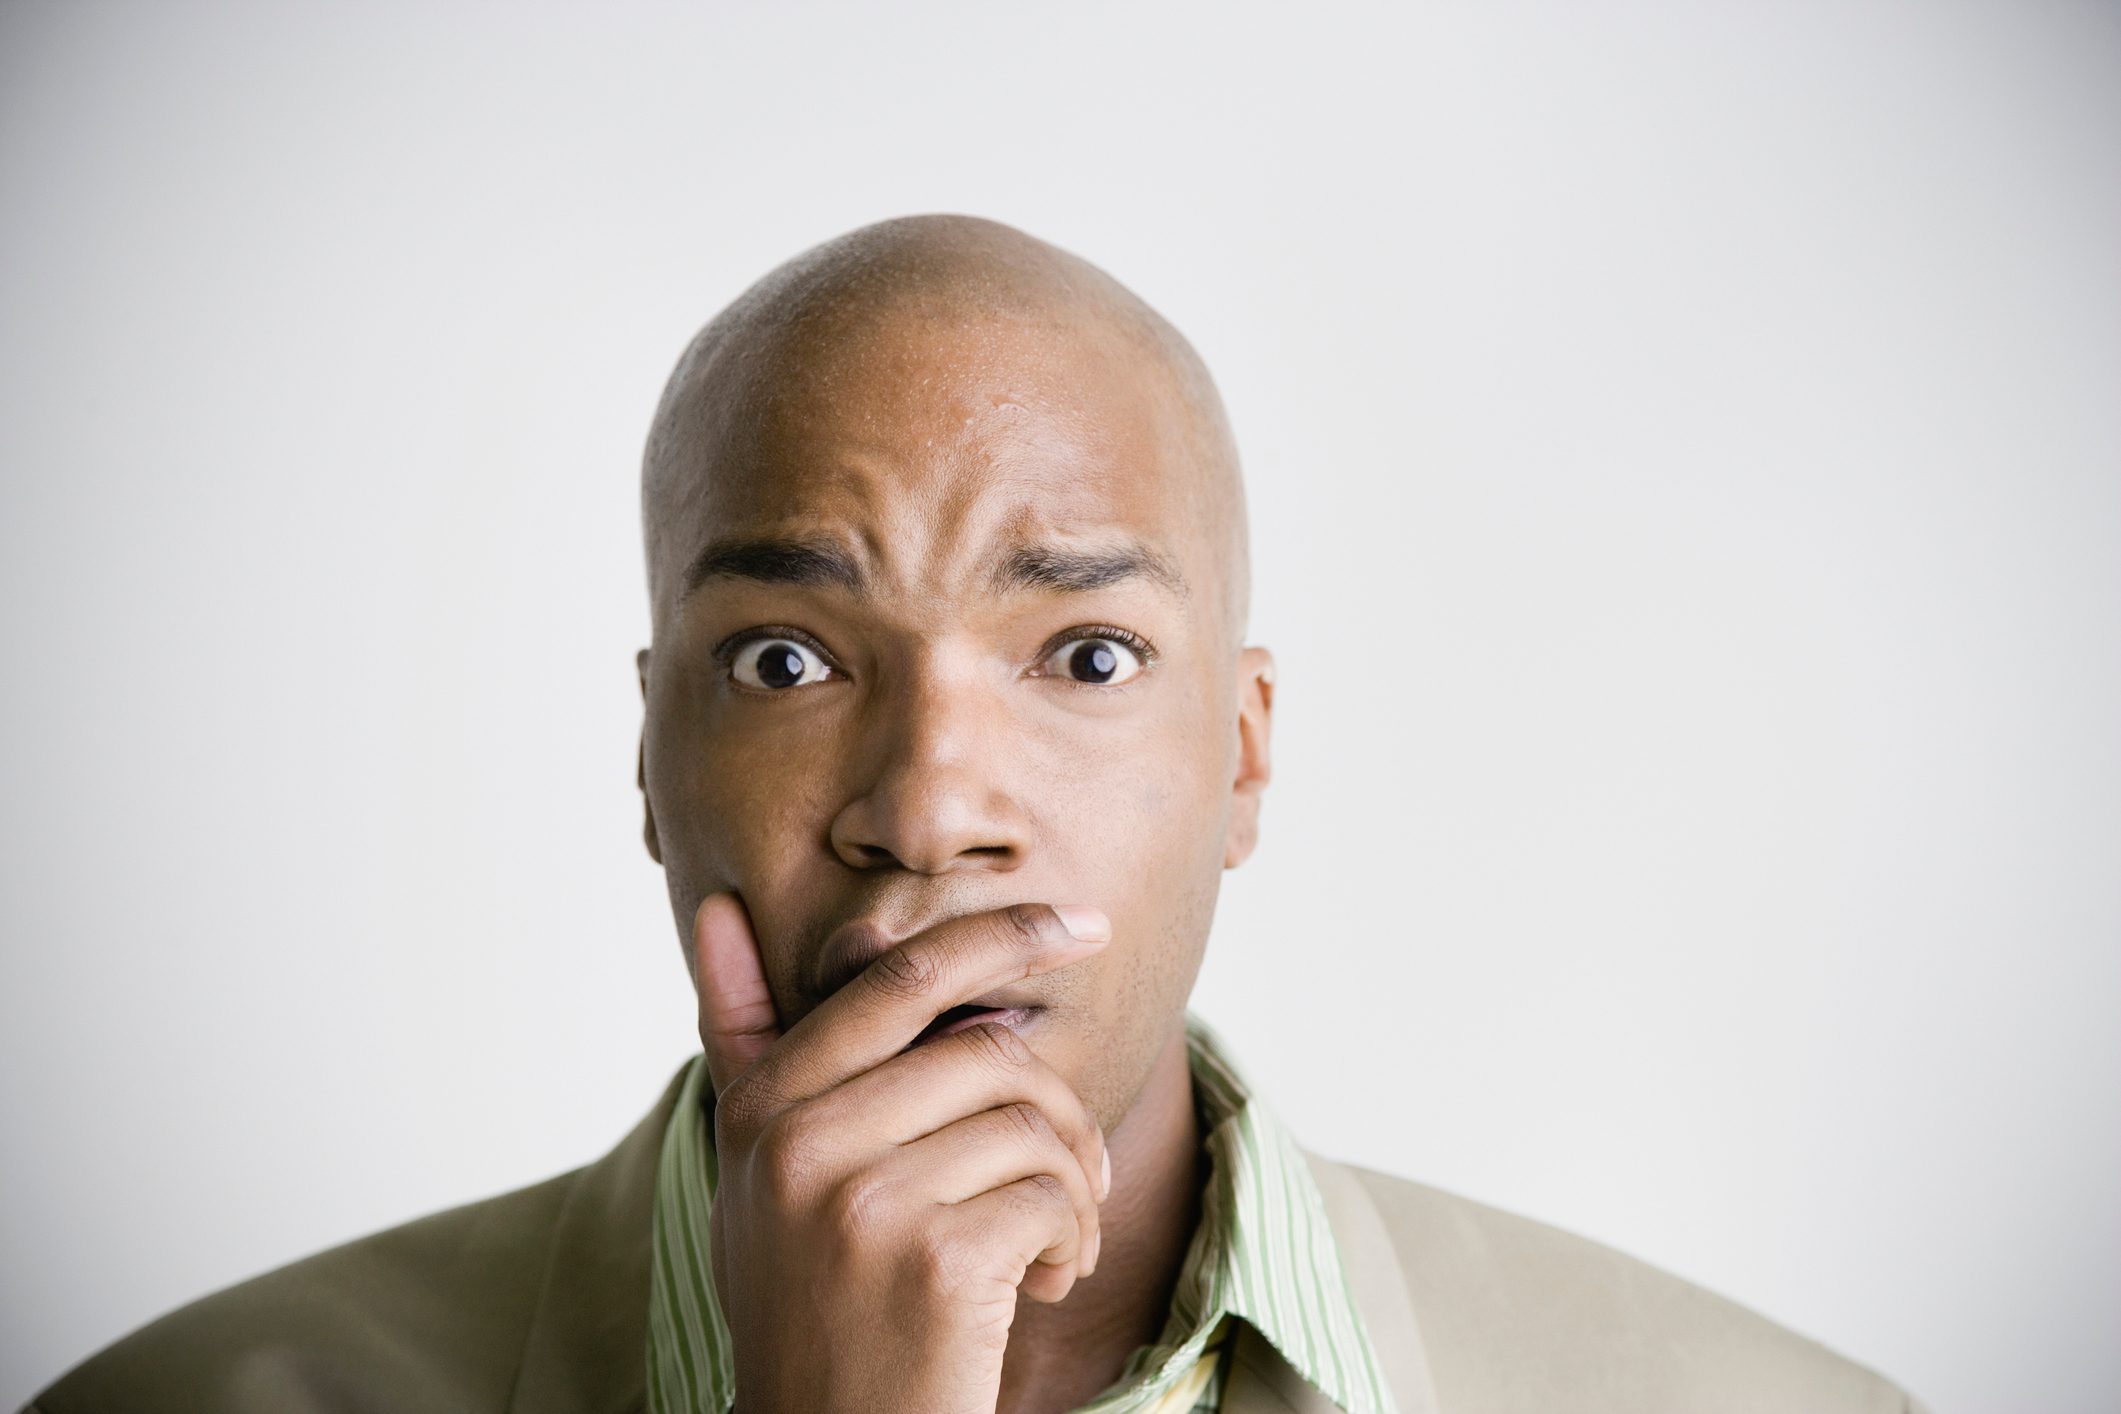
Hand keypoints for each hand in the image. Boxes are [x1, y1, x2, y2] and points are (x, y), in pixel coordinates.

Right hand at [694, 892, 1115, 1413]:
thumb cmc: (811, 1305)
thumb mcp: (757, 1176)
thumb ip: (746, 1045)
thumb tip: (718, 908)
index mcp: (763, 1107)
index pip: (898, 977)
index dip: (1001, 934)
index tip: (1084, 923)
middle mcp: (798, 1143)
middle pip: (988, 1048)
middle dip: (1061, 1105)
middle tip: (1080, 1168)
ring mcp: (861, 1201)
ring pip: (1033, 1121)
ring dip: (1075, 1185)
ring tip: (1052, 1243)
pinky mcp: (934, 1260)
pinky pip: (1053, 1194)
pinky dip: (1075, 1240)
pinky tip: (1046, 1285)